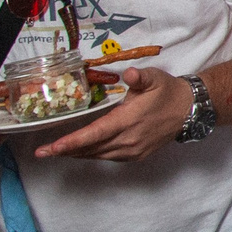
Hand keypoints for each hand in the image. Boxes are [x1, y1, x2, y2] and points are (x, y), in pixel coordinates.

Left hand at [34, 66, 193, 160]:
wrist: (189, 110)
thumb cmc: (167, 91)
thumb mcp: (154, 78)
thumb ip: (139, 76)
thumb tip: (129, 74)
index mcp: (128, 120)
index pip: (94, 134)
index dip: (71, 142)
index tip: (52, 148)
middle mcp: (129, 139)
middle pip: (91, 148)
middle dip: (65, 150)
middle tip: (42, 152)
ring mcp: (133, 150)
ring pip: (99, 155)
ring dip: (77, 153)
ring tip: (57, 151)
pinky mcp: (137, 155)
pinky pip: (109, 157)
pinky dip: (93, 154)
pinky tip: (83, 150)